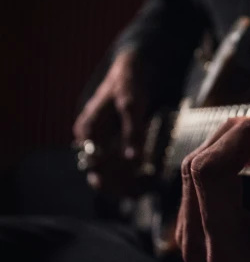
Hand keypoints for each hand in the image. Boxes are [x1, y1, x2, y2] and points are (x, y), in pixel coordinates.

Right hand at [73, 48, 150, 193]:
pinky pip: (120, 167)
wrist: (132, 70)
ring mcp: (102, 143)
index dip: (115, 179)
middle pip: (100, 174)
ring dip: (127, 185)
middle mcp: (91, 141)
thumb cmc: (128, 84)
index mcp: (88, 130)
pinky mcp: (114, 145)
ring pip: (110, 174)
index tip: (136, 185)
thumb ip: (132, 131)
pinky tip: (148, 179)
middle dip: (121, 186)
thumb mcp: (131, 105)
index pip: (96, 165)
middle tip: (144, 191)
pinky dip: (132, 176)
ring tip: (148, 188)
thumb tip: (132, 159)